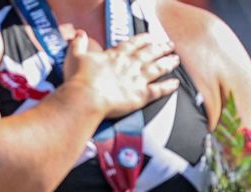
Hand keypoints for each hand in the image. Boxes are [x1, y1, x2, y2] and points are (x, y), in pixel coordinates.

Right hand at [64, 31, 180, 117]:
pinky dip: (168, 87)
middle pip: (149, 53)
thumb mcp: (75, 56)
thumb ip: (78, 45)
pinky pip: (158, 90)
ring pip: (157, 68)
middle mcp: (130, 64)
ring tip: (175, 60)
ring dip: (168, 63)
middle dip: (160, 48)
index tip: (150, 37)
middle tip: (169, 45)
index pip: (133, 43)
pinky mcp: (140, 95)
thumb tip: (78, 34)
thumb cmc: (79, 79)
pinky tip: (175, 84)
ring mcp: (137, 79)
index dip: (143, 39)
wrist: (85, 97)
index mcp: (116, 55)